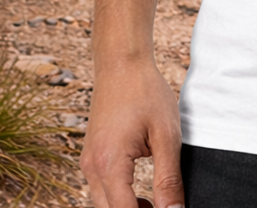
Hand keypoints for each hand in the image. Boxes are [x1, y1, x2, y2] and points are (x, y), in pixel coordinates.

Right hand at [81, 59, 183, 207]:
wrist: (121, 63)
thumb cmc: (145, 92)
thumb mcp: (166, 134)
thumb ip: (169, 178)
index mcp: (109, 164)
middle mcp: (91, 168)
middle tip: (165, 207)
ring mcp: (87, 163)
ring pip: (104, 205)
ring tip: (155, 203)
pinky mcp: (90, 157)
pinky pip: (101, 190)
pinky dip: (119, 198)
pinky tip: (141, 193)